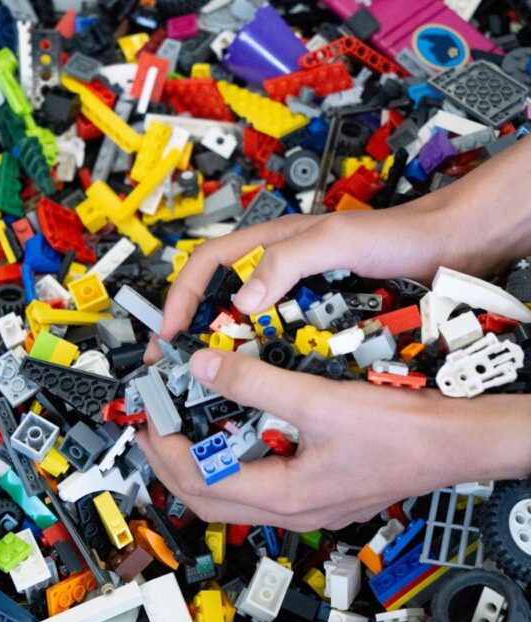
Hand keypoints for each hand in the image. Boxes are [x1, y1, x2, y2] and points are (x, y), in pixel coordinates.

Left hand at [137, 347, 530, 529]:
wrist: (454, 443)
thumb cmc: (402, 432)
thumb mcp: (318, 400)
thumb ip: (257, 383)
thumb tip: (206, 367)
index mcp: (284, 494)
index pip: (199, 480)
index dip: (163, 449)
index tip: (148, 418)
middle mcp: (292, 509)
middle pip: (208, 499)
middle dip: (170, 465)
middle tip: (152, 430)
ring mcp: (308, 505)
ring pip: (234, 496)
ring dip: (202, 465)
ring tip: (186, 432)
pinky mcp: (321, 492)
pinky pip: (262, 485)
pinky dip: (237, 462)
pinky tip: (241, 435)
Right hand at [146, 135, 530, 363]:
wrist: (449, 252)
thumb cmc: (399, 236)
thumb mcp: (338, 240)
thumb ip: (290, 260)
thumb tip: (245, 297)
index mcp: (274, 244)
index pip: (208, 266)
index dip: (182, 298)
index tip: (170, 334)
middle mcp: (281, 271)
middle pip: (221, 300)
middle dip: (195, 332)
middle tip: (180, 369)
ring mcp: (301, 297)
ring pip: (251, 327)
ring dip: (231, 352)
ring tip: (217, 385)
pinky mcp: (323, 320)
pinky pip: (285, 343)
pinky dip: (270, 362)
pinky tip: (269, 385)